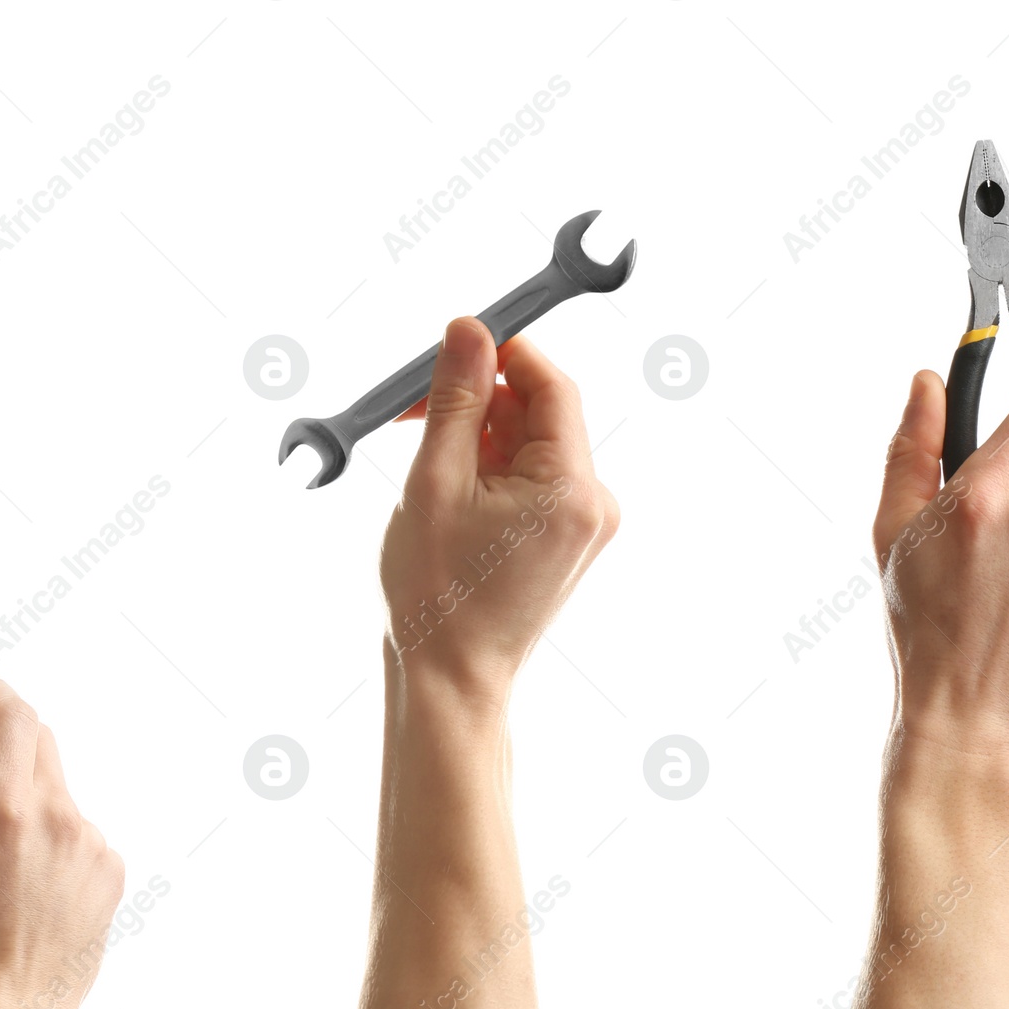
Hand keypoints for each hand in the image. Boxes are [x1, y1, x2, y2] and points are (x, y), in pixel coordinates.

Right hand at [381, 316, 618, 693]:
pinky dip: (488, 472)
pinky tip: (447, 492)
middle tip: (414, 406)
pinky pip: (529, 481)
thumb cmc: (438, 594)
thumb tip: (468, 329)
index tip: (454, 341)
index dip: (503, 353)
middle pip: (539, 414)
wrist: (449, 679)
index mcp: (574, 489)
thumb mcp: (435, 480)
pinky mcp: (564, 541)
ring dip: (476, 437)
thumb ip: (455, 399)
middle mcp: (594, 504)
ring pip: (528, 447)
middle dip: (477, 400)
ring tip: (422, 465)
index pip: (551, 385)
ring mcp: (582, 526)